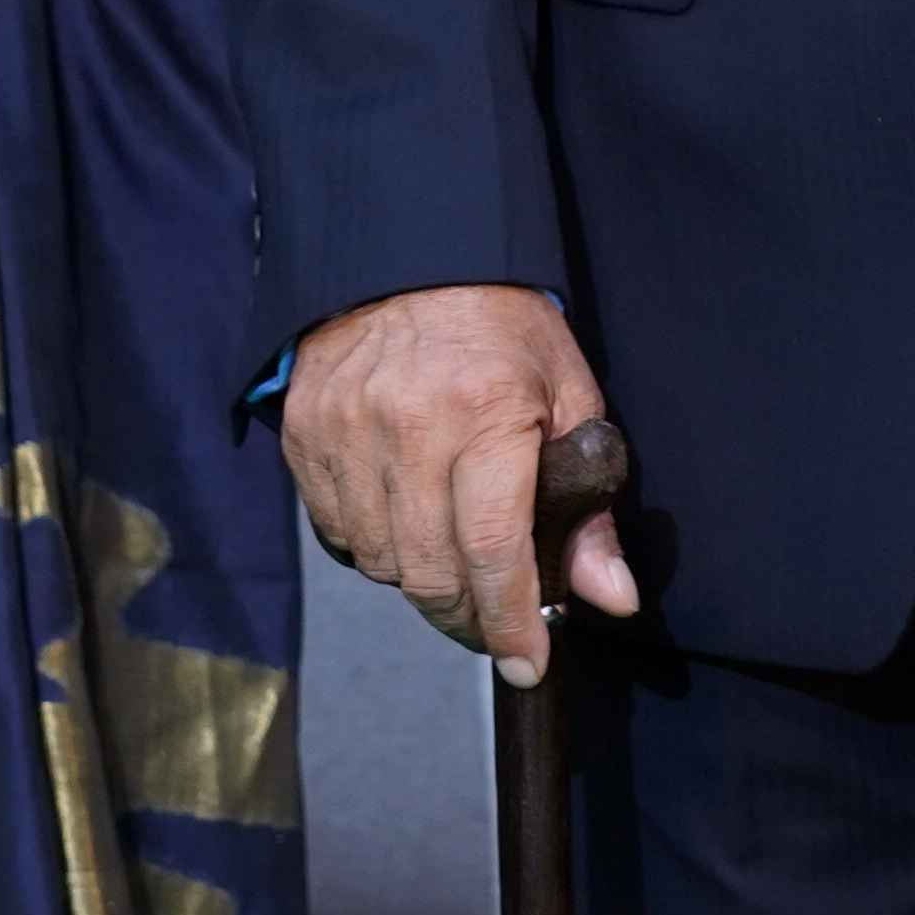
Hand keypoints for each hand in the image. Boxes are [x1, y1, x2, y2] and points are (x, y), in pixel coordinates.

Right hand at [283, 282, 641, 684]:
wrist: (405, 251)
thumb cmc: (502, 326)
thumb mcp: (567, 396)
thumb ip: (589, 506)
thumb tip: (610, 599)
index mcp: (484, 413)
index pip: (493, 551)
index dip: (511, 622)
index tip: (529, 663)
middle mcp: (406, 427)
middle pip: (431, 572)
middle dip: (469, 617)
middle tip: (496, 624)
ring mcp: (345, 433)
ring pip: (380, 562)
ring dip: (422, 583)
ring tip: (454, 567)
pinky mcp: (304, 435)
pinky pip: (337, 531)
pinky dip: (373, 547)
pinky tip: (404, 525)